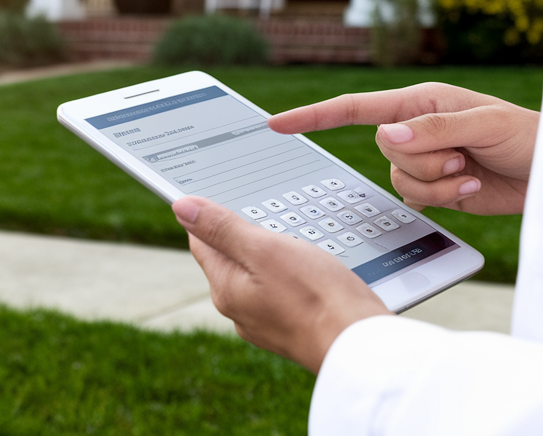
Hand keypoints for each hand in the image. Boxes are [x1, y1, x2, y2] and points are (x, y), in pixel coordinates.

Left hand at [173, 196, 389, 373]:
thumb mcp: (264, 250)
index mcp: (227, 290)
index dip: (207, 217)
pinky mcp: (295, 328)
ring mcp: (268, 323)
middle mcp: (241, 311)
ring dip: (270, 254)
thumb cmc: (316, 297)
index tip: (217, 197)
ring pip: (259, 276)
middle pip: (230, 260)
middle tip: (262, 211)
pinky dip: (291, 275)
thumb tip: (181, 207)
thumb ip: (223, 228)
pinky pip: (283, 293)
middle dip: (242, 235)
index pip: (202, 243)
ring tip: (292, 237)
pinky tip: (311, 268)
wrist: (361, 345)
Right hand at [268, 83, 536, 215]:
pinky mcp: (435, 187)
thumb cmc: (527, 135)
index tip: (278, 124)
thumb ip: (435, 129)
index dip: (314, 115)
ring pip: (399, 180)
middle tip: (463, 156)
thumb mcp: (485, 124)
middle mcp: (414, 129)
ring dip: (438, 182)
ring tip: (471, 171)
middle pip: (385, 152)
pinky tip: (472, 184)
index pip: (355, 108)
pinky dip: (445, 196)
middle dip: (424, 160)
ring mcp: (423, 160)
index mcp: (418, 102)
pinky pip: (416, 199)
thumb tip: (386, 135)